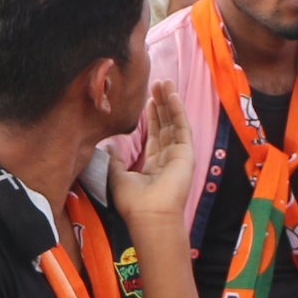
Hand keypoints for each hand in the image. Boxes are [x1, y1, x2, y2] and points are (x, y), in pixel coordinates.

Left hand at [107, 80, 193, 235]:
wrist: (149, 215)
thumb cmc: (133, 201)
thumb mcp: (117, 176)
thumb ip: (116, 159)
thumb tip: (110, 146)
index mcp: (154, 164)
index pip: (155, 134)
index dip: (152, 116)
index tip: (147, 99)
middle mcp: (168, 157)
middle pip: (166, 124)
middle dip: (161, 104)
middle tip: (157, 83)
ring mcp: (179, 155)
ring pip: (174, 122)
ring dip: (169, 102)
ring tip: (164, 82)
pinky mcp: (186, 153)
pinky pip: (182, 127)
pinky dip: (178, 110)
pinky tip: (172, 95)